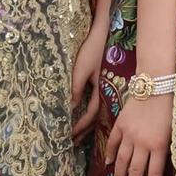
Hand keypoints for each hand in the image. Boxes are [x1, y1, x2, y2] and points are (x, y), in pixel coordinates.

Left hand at [70, 20, 108, 140]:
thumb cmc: (92, 50)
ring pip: (98, 111)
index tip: (69, 136)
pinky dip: (90, 113)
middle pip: (97, 117)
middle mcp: (106, 91)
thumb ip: (75, 90)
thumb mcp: (80, 70)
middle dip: (84, 131)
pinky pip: (98, 103)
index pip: (91, 114)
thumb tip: (68, 109)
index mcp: (102, 90)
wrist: (105, 32)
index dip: (80, 126)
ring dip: (88, 124)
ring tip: (78, 135)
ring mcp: (106, 87)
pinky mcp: (103, 82)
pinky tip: (85, 116)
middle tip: (72, 143)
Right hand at [105, 94, 173, 175]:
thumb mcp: (175, 129)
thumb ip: (167, 147)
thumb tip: (162, 163)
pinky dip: (111, 154)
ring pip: (122, 161)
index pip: (155, 174)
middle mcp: (143, 143)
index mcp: (159, 145)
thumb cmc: (171, 105)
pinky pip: (114, 143)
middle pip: (136, 171)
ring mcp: (129, 134)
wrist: (157, 83)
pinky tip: (110, 164)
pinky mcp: (120, 125)